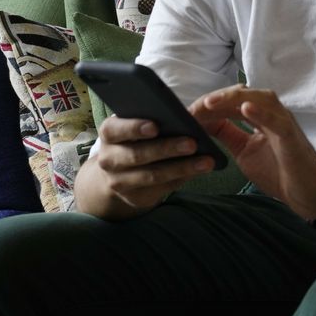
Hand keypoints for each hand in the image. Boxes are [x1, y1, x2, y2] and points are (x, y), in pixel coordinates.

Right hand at [78, 115, 214, 217]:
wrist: (120, 171)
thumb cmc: (137, 137)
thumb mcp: (139, 124)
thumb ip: (155, 118)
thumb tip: (188, 117)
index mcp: (109, 133)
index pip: (115, 129)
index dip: (134, 128)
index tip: (155, 126)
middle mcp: (109, 159)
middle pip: (138, 155)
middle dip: (166, 148)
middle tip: (192, 143)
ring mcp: (119, 182)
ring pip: (152, 175)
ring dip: (182, 168)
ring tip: (206, 161)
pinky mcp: (135, 198)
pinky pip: (161, 189)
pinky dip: (182, 178)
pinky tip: (199, 171)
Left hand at [193, 85, 315, 220]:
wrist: (306, 193)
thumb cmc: (279, 171)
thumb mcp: (245, 151)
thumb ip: (229, 134)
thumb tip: (204, 122)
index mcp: (261, 117)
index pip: (233, 102)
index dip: (210, 104)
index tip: (187, 113)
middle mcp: (272, 114)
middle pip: (244, 95)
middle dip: (217, 99)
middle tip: (193, 108)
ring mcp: (283, 122)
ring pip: (259, 99)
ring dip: (233, 99)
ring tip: (211, 103)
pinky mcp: (291, 136)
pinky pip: (276, 120)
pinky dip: (261, 112)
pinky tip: (245, 108)